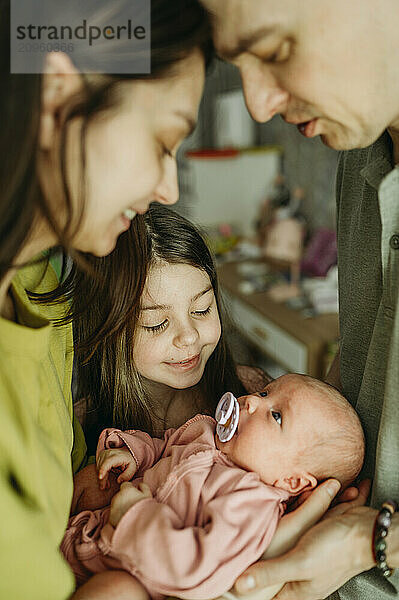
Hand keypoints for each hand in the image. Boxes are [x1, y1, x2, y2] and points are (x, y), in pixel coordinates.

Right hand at [97, 448, 137, 489]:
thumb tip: (118, 481)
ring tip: (107, 484)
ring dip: (102, 477)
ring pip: (98, 467)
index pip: (107, 462)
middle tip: (105, 487)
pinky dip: (101, 473)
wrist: (128, 453)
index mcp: (117, 456)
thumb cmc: (130, 461)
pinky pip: (98, 466)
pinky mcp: (101, 456)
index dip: (103, 470)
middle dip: (102, 479)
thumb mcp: (132, 468)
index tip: (100, 477)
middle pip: (101, 467)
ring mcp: (104, 454)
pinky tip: (105, 479)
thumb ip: (127, 475)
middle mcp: (109, 453)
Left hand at [109, 481, 151, 526]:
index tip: (134, 494)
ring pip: (116, 504)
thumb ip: (143, 486)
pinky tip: (126, 519)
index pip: (125, 485)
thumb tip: (139, 485)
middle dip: (124, 498)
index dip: (130, 489)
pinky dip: (118, 516)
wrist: (139, 525)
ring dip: (121, 507)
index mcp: (126, 490)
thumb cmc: (145, 508)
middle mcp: (117, 497)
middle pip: (119, 495)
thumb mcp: (148, 495)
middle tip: (133, 505)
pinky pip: (114, 514)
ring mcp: (113, 508)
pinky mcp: (110, 518)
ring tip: (130, 513)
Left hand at [235, 480, 374, 599]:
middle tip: (243, 545)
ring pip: (283, 543)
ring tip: (261, 524)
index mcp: (298, 589)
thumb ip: (270, 573)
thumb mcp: (299, 563)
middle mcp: (301, 574)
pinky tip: (289, 507)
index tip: (228, 577)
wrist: (367, 529)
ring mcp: (307, 553)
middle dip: (260, 554)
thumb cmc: (337, 550)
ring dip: (277, 531)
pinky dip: (294, 518)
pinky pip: (298, 527)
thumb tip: (239, 587)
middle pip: (273, 566)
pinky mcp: (313, 533)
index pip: (267, 595)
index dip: (250, 587)